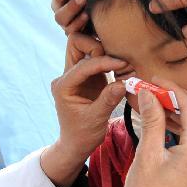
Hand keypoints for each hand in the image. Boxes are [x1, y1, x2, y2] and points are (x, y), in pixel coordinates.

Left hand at [40, 36, 125, 186]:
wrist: (76, 144)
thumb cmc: (83, 134)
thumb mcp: (96, 119)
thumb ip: (108, 100)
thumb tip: (124, 82)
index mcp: (63, 86)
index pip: (84, 64)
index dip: (104, 62)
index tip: (123, 65)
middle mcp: (66, 77)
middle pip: (76, 43)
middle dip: (97, 47)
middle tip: (117, 61)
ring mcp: (75, 75)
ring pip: (85, 47)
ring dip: (103, 52)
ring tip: (121, 65)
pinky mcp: (86, 77)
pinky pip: (95, 58)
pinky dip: (107, 60)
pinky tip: (120, 69)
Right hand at [123, 85, 186, 186]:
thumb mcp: (146, 155)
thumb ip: (152, 120)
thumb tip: (148, 93)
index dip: (172, 89)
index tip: (152, 80)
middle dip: (179, 96)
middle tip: (154, 89)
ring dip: (181, 110)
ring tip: (155, 101)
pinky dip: (183, 125)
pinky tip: (163, 120)